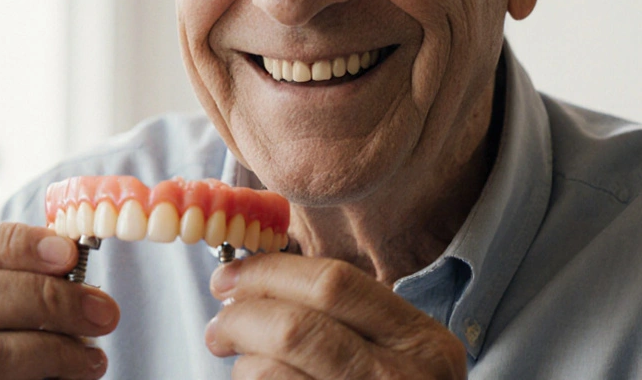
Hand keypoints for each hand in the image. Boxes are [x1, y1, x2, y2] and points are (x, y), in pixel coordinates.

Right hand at [0, 222, 117, 378]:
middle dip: (44, 295)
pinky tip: (77, 374)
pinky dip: (47, 375)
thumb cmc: (2, 367)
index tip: (69, 252)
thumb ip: (21, 285)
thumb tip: (71, 255)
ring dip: (53, 348)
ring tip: (94, 355)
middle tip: (102, 310)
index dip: (12, 242)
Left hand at [204, 252, 467, 378]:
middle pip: (294, 328)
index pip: (334, 284)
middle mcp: (398, 379)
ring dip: (243, 365)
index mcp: (420, 341)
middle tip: (221, 325)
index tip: (232, 276)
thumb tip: (254, 284)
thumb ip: (347, 317)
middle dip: (240, 318)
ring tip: (244, 366)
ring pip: (268, 373)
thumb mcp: (398, 354)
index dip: (269, 273)